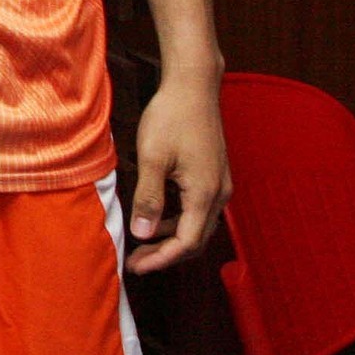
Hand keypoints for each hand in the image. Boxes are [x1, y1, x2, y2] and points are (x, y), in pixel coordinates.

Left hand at [124, 72, 231, 274]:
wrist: (194, 87)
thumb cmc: (171, 117)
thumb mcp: (152, 158)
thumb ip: (149, 197)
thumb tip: (144, 234)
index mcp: (205, 194)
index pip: (187, 243)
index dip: (161, 259)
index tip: (136, 267)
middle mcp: (219, 194)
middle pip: (196, 239)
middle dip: (165, 254)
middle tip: (135, 261)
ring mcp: (219, 185)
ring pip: (197, 224)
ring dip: (171, 237)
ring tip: (141, 242)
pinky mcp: (214, 175)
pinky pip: (198, 209)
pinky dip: (177, 219)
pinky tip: (155, 215)